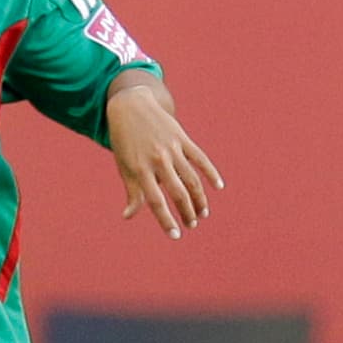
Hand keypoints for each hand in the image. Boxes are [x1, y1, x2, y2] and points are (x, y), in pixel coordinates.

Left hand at [107, 81, 222, 239]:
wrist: (131, 107)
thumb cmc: (125, 142)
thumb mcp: (124, 166)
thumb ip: (132, 192)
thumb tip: (128, 216)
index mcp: (140, 169)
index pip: (155, 201)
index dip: (166, 219)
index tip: (175, 235)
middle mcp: (157, 159)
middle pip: (177, 192)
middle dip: (186, 212)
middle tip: (191, 225)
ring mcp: (172, 148)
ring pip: (191, 178)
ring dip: (199, 198)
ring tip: (202, 213)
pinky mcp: (182, 138)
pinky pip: (200, 158)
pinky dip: (210, 172)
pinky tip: (218, 186)